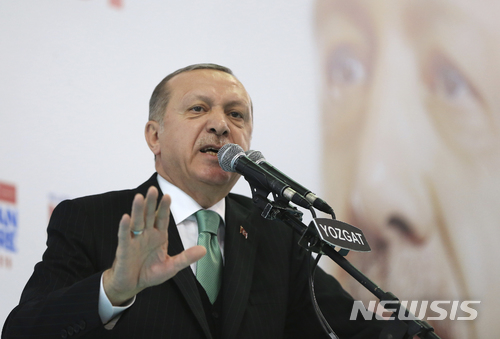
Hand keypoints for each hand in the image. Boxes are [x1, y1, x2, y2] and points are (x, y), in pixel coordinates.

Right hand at [103, 186, 205, 305]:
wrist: (132, 285)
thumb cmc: (150, 273)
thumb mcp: (171, 266)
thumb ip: (186, 258)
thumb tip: (204, 250)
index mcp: (158, 236)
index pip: (162, 219)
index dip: (165, 208)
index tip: (168, 196)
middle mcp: (146, 234)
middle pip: (149, 215)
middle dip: (151, 203)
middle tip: (153, 189)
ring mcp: (135, 240)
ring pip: (136, 222)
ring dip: (137, 210)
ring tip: (139, 197)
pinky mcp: (124, 249)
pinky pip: (124, 236)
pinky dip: (125, 227)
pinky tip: (126, 217)